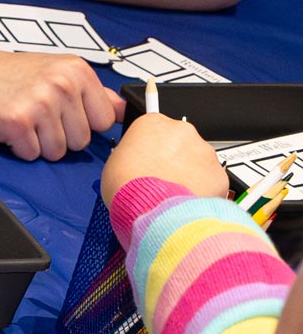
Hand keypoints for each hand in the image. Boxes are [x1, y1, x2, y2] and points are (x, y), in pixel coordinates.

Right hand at [0, 37, 123, 159]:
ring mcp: (39, 102)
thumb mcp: (54, 71)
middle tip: (33, 114)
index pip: (104, 122)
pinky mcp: (16, 122)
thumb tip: (123, 110)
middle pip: (82, 142)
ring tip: (21, 119)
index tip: (60, 112)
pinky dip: (17, 147)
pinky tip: (6, 126)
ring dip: (37, 143)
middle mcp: (61, 83)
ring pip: (58, 152)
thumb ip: (91, 92)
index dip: (81, 123)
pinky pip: (32, 154)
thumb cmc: (4, 73)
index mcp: (76, 70)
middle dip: (58, 136)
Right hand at [99, 112, 229, 206]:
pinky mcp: (219, 173)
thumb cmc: (128, 188)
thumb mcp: (114, 163)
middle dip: (175, 161)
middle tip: (163, 181)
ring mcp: (203, 151)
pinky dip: (204, 193)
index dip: (154, 149)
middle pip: (182, 144)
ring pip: (199, 163)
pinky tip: (187, 202)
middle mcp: (181, 131)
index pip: (157, 129)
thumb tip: (137, 166)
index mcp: (152, 123)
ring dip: (190, 177)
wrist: (150, 210)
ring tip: (173, 196)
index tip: (153, 161)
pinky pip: (212, 183)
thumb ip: (132, 156)